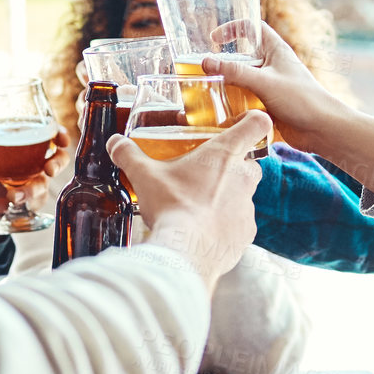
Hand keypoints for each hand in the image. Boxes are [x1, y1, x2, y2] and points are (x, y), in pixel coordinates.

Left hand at [0, 128, 70, 232]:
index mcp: (25, 150)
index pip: (50, 137)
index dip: (60, 136)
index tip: (61, 139)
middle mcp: (33, 167)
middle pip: (58, 161)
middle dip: (57, 164)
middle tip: (48, 170)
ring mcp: (32, 187)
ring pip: (40, 188)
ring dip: (27, 192)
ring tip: (10, 196)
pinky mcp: (26, 206)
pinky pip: (22, 207)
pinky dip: (4, 205)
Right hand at [108, 110, 267, 291]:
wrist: (185, 252)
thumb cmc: (172, 207)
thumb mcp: (144, 176)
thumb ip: (128, 154)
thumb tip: (116, 143)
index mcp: (226, 154)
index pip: (258, 124)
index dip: (253, 121)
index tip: (242, 125)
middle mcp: (244, 178)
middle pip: (249, 163)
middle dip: (232, 167)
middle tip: (207, 172)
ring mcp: (248, 208)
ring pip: (243, 195)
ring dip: (227, 198)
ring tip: (199, 206)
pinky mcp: (246, 234)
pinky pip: (239, 224)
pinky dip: (225, 225)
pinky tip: (204, 230)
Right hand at [201, 25, 373, 193]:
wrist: (322, 130)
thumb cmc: (302, 99)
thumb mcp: (264, 82)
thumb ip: (235, 72)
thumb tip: (205, 62)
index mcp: (276, 51)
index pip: (253, 28)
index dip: (234, 28)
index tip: (214, 39)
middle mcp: (272, 66)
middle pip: (242, 57)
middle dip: (224, 63)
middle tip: (203, 71)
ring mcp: (270, 87)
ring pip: (242, 81)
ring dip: (226, 86)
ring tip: (207, 93)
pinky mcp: (268, 106)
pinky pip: (245, 101)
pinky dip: (233, 105)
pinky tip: (220, 113)